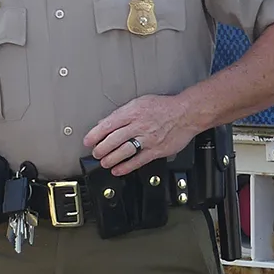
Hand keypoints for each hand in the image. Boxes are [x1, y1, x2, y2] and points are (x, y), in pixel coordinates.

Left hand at [85, 94, 199, 175]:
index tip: (88, 141)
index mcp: (133, 112)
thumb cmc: (164, 107)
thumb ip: (122, 114)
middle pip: (114, 140)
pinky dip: (126, 167)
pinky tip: (118, 170)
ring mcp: (147, 139)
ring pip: (124, 151)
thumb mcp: (140, 103)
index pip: (109, 125)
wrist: (186, 113)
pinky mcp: (156, 150)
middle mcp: (139, 126)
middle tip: (95, 153)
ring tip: (104, 162)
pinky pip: (138, 161)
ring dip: (111, 159)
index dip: (95, 134)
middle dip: (101, 149)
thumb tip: (106, 122)